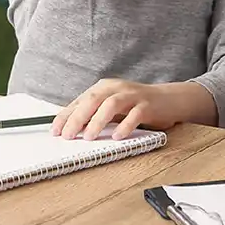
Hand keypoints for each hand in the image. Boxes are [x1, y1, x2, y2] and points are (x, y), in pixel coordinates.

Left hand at [52, 80, 216, 140]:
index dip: (66, 116)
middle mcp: (117, 88)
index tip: (55, 132)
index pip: (80, 101)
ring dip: (98, 121)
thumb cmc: (136, 106)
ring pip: (111, 104)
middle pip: (93, 100)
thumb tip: (69, 129)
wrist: (170, 100)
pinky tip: (118, 136)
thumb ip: (93, 114)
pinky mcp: (148, 105)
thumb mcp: (112, 107)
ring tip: (89, 137)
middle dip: (77, 118)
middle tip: (68, 136)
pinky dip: (125, 126)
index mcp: (105, 87)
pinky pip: (135, 114)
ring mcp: (133, 95)